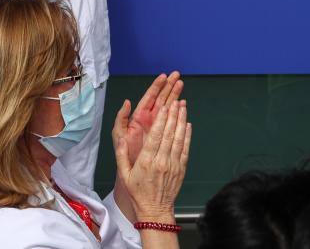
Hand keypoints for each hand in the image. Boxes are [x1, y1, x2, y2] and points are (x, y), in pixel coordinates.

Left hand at [113, 71, 182, 165]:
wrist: (134, 170)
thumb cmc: (125, 152)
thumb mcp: (119, 134)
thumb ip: (121, 118)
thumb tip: (127, 101)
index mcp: (138, 116)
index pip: (149, 97)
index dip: (156, 86)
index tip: (164, 76)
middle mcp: (149, 118)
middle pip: (160, 98)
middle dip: (168, 86)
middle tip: (177, 75)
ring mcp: (157, 125)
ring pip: (167, 106)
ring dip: (174, 95)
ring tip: (181, 83)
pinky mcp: (164, 133)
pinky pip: (172, 120)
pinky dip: (178, 112)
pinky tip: (184, 104)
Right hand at [116, 100, 191, 222]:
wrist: (155, 209)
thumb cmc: (138, 192)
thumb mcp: (124, 174)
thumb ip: (121, 155)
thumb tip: (121, 139)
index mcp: (146, 161)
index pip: (156, 136)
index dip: (161, 120)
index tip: (164, 107)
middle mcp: (162, 161)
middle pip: (169, 134)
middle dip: (173, 116)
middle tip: (175, 100)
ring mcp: (173, 165)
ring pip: (179, 139)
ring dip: (181, 121)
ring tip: (182, 107)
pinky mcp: (181, 169)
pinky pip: (185, 149)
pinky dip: (187, 136)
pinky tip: (187, 125)